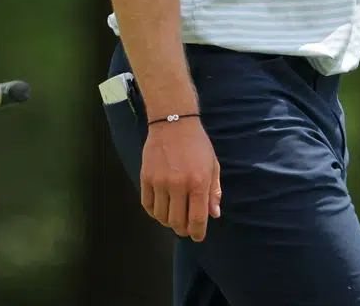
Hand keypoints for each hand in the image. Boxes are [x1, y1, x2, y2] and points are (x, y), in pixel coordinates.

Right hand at [140, 117, 220, 240]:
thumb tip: (214, 215)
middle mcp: (178, 185)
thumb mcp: (212, 166)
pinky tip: (160, 209)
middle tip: (184, 228)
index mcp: (198, 183)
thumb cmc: (197, 144)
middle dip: (182, 230)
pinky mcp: (145, 177)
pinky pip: (147, 204)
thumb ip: (213, 192)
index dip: (197, 233)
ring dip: (167, 222)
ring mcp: (159, 182)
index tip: (197, 237)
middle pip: (177, 221)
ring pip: (161, 216)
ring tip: (172, 217)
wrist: (173, 123)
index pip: (197, 219)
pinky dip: (154, 212)